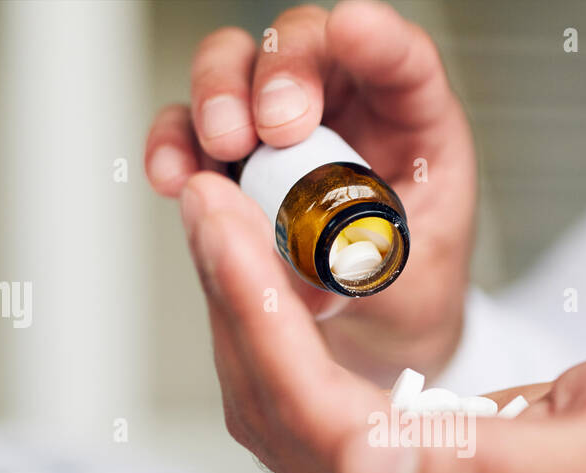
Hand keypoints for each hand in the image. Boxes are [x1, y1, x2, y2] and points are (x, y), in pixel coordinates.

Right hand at [144, 0, 475, 382]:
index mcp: (411, 120)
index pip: (400, 59)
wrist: (374, 327)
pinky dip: (174, 143)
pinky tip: (174, 177)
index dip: (379, 37)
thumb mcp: (409, 285)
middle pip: (304, 42)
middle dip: (282, 70)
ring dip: (218, 94)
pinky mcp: (233, 157)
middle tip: (274, 126)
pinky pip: (188, 127)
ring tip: (222, 149)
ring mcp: (281, 125)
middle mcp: (345, 103)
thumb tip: (311, 276)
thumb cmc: (407, 288)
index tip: (353, 31)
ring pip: (237, 63)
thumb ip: (366, 268)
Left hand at [180, 172, 585, 472]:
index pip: (319, 423)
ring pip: (282, 414)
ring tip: (229, 229)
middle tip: (212, 207)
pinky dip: (280, 339)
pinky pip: (310, 409)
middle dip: (235, 306)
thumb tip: (368, 465)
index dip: (264, 325)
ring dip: (246, 320)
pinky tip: (274, 282)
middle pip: (280, 418)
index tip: (231, 234)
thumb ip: (483, 469)